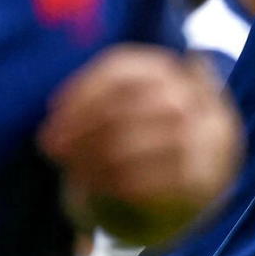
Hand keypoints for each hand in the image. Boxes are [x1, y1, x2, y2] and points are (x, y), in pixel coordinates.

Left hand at [38, 45, 242, 245]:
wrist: (197, 177)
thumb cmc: (146, 133)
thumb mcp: (127, 104)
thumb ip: (97, 102)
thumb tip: (55, 119)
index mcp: (171, 70)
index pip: (123, 71)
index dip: (83, 91)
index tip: (52, 110)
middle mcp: (194, 97)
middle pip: (133, 103)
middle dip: (85, 124)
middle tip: (50, 144)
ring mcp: (204, 137)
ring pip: (139, 142)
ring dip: (93, 156)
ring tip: (69, 168)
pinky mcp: (202, 177)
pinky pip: (151, 178)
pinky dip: (113, 181)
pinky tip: (92, 185)